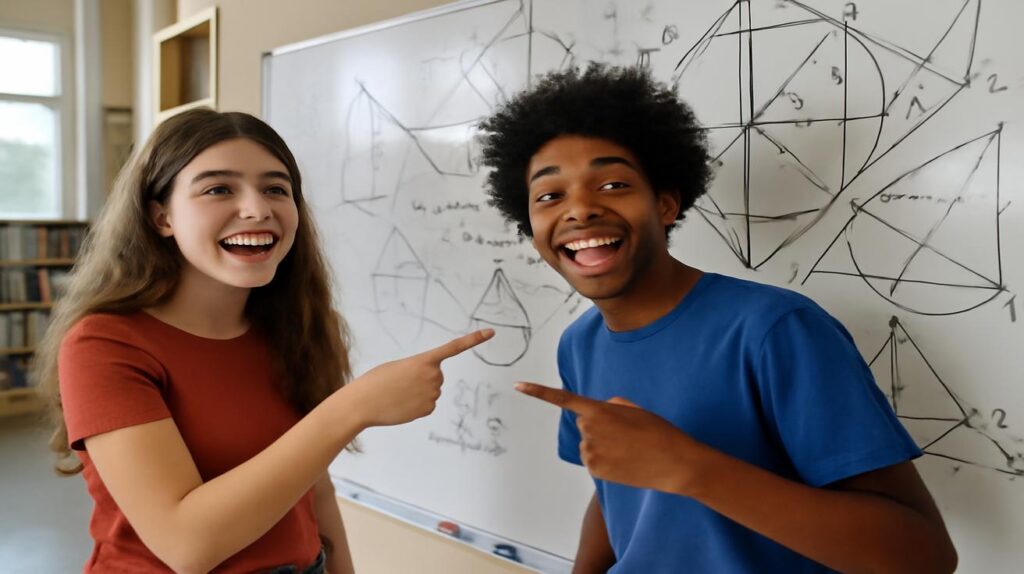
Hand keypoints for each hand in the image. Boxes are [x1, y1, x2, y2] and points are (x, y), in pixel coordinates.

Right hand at [343, 329, 493, 428]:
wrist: (363, 403)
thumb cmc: (376, 380)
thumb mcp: (399, 367)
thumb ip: (420, 370)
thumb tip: (432, 385)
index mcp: (424, 360)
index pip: (454, 347)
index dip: (474, 340)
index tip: (491, 332)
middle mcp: (433, 376)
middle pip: (436, 375)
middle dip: (422, 378)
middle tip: (400, 381)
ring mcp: (433, 394)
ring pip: (432, 390)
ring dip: (418, 392)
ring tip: (398, 393)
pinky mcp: (429, 409)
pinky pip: (427, 404)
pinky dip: (416, 404)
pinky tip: (401, 404)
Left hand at [516, 382, 700, 493]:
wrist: (674, 463)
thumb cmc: (658, 431)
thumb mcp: (635, 409)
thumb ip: (611, 405)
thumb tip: (595, 413)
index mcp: (599, 410)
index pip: (562, 398)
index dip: (538, 392)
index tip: (517, 385)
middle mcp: (589, 430)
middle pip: (584, 422)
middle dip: (600, 424)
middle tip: (626, 432)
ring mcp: (590, 451)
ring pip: (588, 442)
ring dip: (603, 443)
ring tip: (628, 448)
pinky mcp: (594, 469)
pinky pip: (593, 459)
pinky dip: (605, 459)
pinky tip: (624, 461)